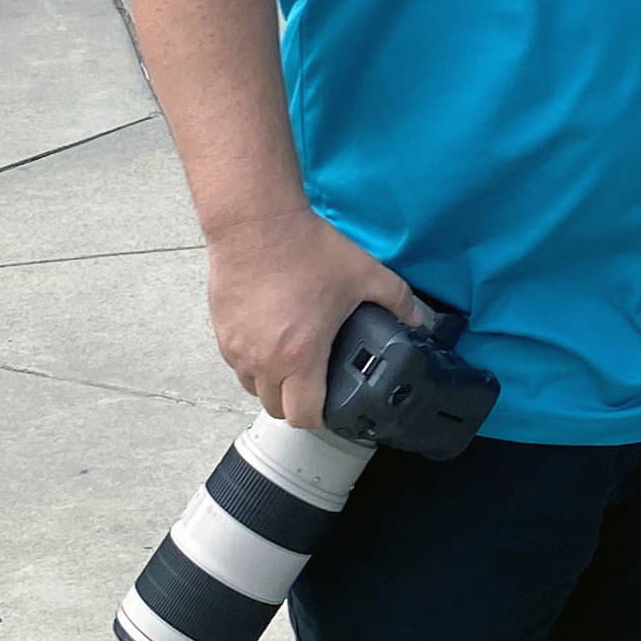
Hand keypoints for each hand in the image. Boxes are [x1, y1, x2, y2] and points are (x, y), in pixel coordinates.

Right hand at [205, 206, 427, 427]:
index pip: (303, 416)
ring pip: (253, 387)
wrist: (255, 222)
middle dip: (296, 403)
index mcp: (300, 355)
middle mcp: (263, 359)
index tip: (333, 403)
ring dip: (273, 383)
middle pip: (276, 409)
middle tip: (316, 382)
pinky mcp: (221, 331)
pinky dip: (253, 361)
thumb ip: (399, 301)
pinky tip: (272, 338)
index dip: (321, 417)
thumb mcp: (364, 275)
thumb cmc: (303, 249)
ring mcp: (236, 347)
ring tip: (293, 360)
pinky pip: (236, 363)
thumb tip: (420, 319)